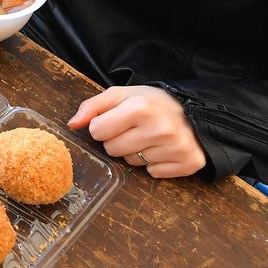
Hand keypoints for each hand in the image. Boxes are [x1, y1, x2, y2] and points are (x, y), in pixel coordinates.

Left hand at [68, 86, 205, 178]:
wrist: (195, 110)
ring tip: (149, 137)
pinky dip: (155, 164)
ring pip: (132, 164)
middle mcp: (160, 128)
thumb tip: (72, 124)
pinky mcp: (188, 163)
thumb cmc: (152, 102)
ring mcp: (175, 147)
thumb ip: (93, 107)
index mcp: (140, 108)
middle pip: (112, 150)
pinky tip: (163, 149)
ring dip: (136, 153)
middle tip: (134, 129)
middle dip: (118, 140)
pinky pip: (153, 173)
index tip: (116, 121)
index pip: (97, 131)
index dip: (102, 126)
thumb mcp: (122, 95)